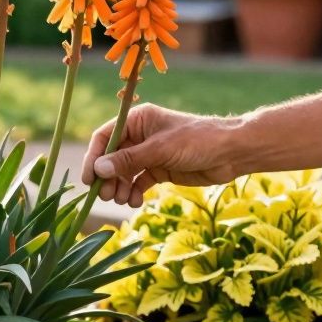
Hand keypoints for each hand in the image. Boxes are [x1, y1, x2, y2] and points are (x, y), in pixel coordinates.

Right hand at [81, 104, 243, 206]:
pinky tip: (136, 202)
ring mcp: (150, 154)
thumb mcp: (161, 149)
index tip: (89, 179)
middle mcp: (140, 136)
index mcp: (138, 120)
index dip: (94, 157)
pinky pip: (139, 182)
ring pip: (124, 172)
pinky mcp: (160, 170)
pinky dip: (134, 193)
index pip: (105, 137)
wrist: (232, 153)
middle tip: (107, 195)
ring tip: (123, 200)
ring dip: (120, 187)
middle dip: (107, 177)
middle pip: (112, 158)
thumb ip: (129, 160)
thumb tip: (98, 169)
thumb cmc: (198, 141)